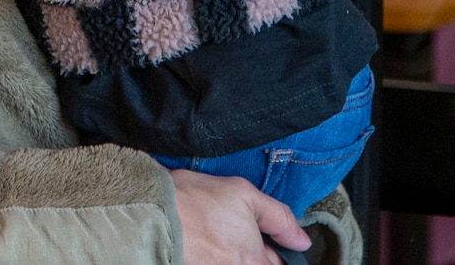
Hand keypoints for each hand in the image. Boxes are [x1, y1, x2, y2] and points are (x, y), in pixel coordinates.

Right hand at [171, 170, 309, 264]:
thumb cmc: (197, 200)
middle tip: (238, 236)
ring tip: (219, 238)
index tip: (270, 242)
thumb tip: (302, 240)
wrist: (152, 212)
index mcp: (254, 260)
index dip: (277, 253)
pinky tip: (206, 242)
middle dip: (256, 256)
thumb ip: (280, 219)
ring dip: (234, 256)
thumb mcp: (245, 195)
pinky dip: (216, 256)